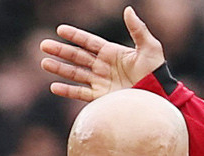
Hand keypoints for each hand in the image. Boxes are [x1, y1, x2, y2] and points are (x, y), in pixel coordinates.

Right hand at [40, 6, 164, 101]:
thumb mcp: (150, 48)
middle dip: (61, 51)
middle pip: (78, 57)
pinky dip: (68, 91)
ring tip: (44, 63)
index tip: (60, 30)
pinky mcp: (102, 98)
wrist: (160, 97)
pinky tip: (54, 87)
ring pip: (76, 74)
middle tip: (43, 45)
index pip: (89, 42)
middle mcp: (104, 67)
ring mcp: (102, 83)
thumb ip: (138, 29)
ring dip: (60, 68)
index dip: (75, 36)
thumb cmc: (157, 73)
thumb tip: (128, 10)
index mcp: (112, 53)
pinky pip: (81, 93)